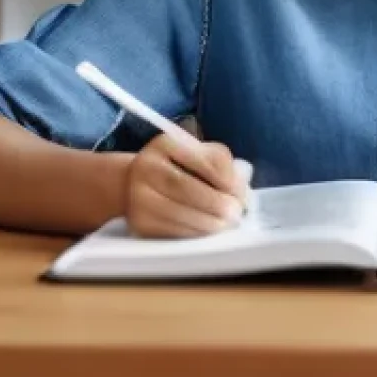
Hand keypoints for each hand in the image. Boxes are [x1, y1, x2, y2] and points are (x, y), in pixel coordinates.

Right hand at [125, 128, 250, 238]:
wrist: (136, 187)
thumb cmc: (179, 168)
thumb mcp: (197, 154)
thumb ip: (220, 164)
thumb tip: (241, 187)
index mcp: (166, 143)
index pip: (198, 157)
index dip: (223, 175)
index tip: (240, 190)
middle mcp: (146, 166)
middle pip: (184, 186)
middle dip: (216, 202)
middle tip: (237, 213)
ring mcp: (138, 196)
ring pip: (177, 211)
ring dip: (209, 222)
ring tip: (227, 225)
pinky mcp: (139, 222)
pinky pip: (172, 230)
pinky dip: (195, 233)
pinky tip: (209, 232)